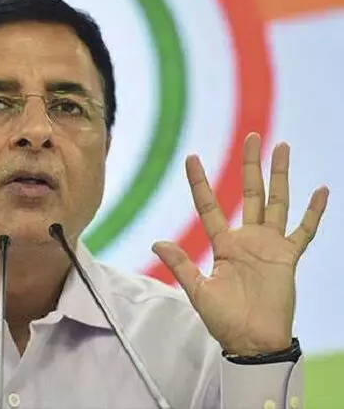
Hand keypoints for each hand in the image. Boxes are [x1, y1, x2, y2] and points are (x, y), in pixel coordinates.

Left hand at [152, 133, 328, 355]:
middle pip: (249, 193)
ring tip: (282, 148)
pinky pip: (303, 231)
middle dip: (250, 165)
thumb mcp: (198, 290)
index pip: (209, 206)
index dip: (200, 182)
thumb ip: (180, 265)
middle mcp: (247, 239)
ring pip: (276, 202)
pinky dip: (313, 212)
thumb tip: (156, 242)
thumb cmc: (225, 319)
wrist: (252, 340)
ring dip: (280, 176)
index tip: (191, 157)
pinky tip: (321, 189)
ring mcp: (270, 246)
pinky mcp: (289, 257)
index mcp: (223, 245)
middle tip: (252, 136)